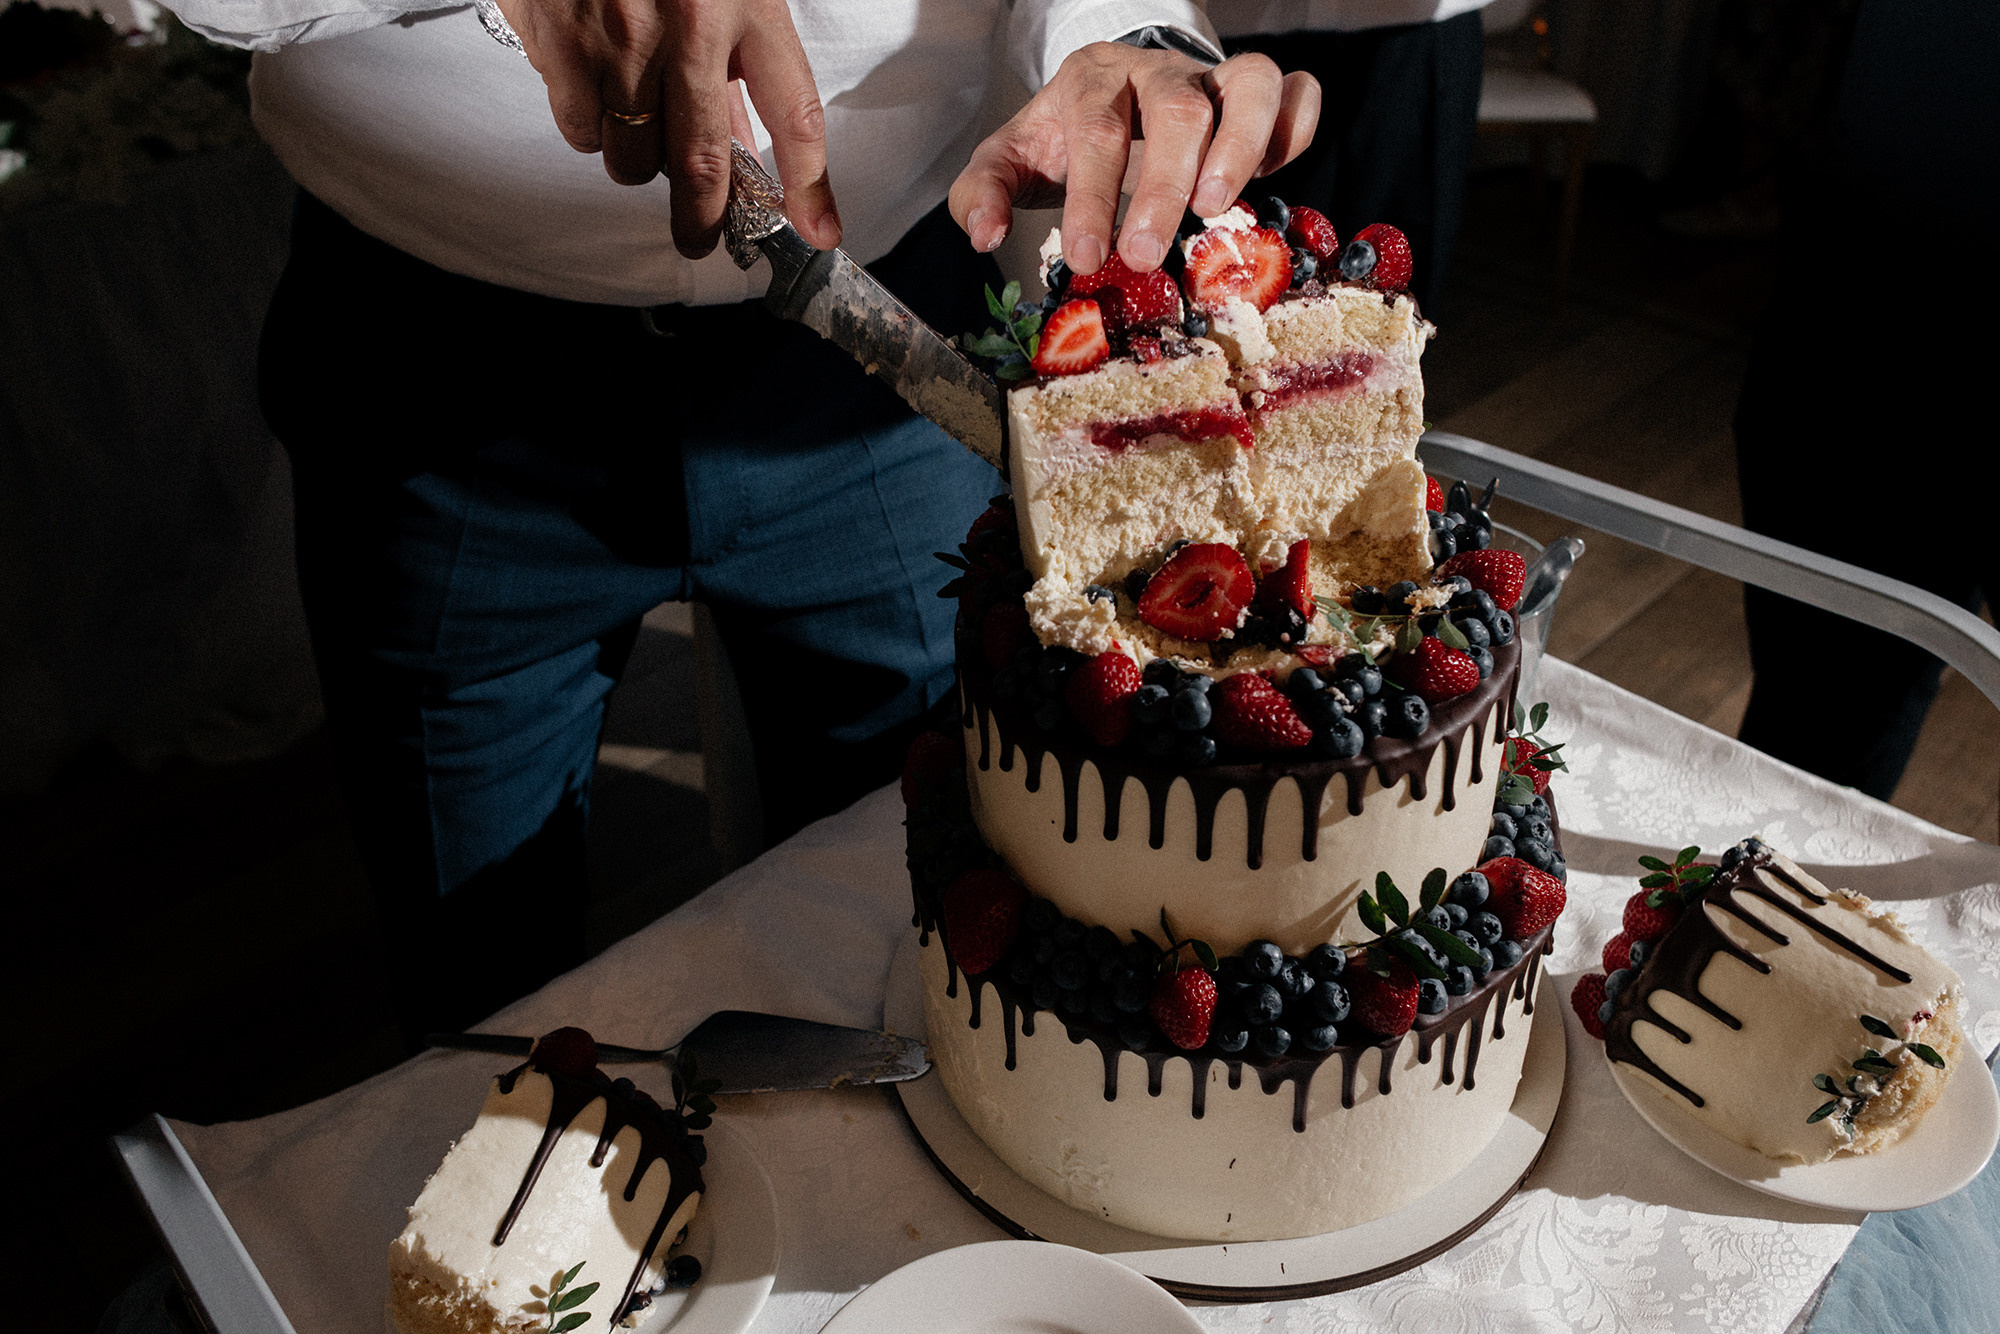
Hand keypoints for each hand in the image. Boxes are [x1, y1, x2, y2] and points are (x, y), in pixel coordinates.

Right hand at [492, 0, 840, 256]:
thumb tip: (741, 151)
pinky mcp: (561, 43)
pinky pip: (582, 131)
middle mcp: (688, 24)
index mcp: (746, 2)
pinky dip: (590, 131)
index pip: (793, 111)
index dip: (809, 184)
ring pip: (636, 156)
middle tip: (700, 240)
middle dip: (704, 219)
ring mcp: (620, 37)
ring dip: (639, 162)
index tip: (817, 230)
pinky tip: (594, 92)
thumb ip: (736, 67)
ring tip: (637, 125)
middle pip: (704, 160)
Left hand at [950, 45, 1318, 274]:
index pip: (1097, 129)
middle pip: (1177, 110)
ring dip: (1241, 147)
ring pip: (1251, 84)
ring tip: (1214, 208)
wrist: (1107, 97)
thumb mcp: (1010, 160)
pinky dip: (1295, 129)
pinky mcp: (1257, 96)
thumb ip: (982, 193)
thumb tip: (983, 233)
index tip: (1088, 256)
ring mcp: (1214, 78)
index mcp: (1092, 79)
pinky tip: (1271, 176)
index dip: (1093, 194)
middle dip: (1163, 187)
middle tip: (1145, 255)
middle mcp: (1158, 70)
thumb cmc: (1062, 140)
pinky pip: (1295, 93)